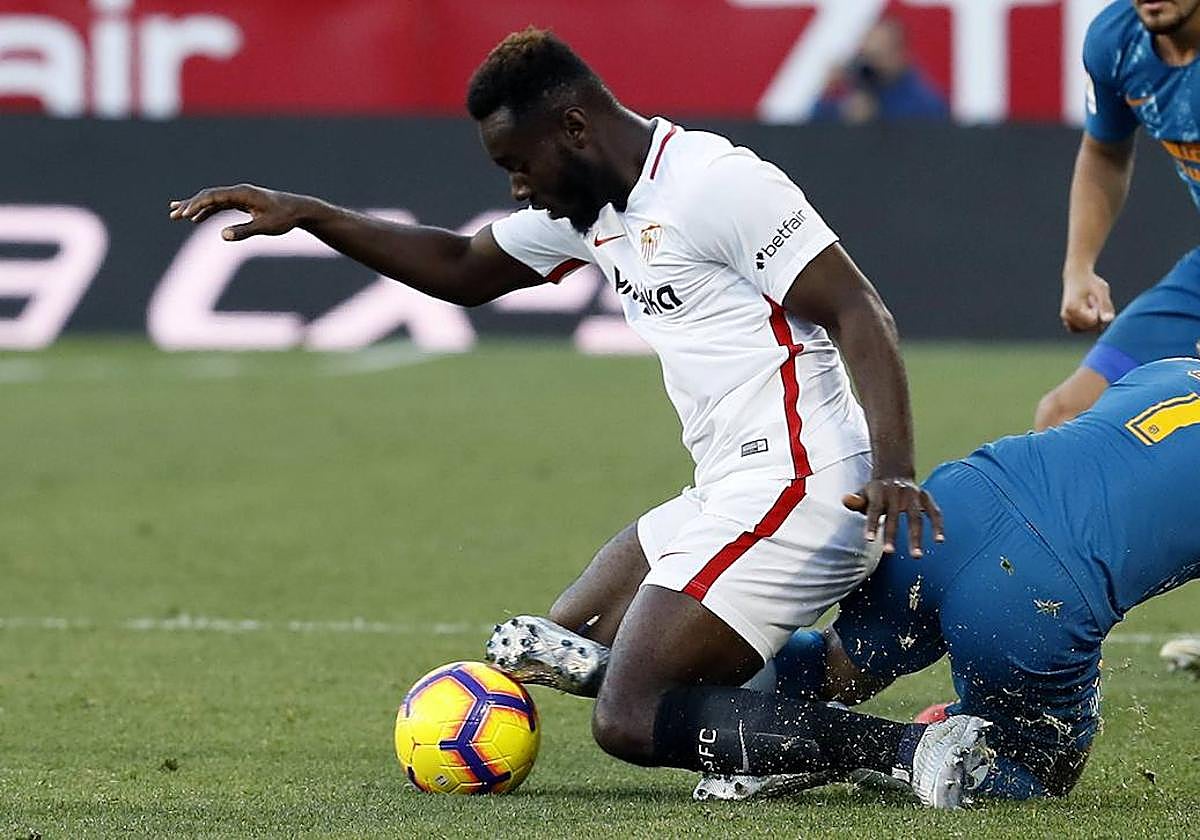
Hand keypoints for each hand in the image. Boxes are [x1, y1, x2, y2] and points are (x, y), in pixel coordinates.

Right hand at [168, 184, 310, 240]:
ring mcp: (239, 197)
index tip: (184, 214)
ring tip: (176, 215)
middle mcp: (239, 192)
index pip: (213, 196)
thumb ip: (244, 231)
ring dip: (195, 208)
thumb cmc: (284, 218)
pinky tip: (195, 220)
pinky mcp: (242, 203)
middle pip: (208, 196)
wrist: (298, 210)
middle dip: (189, 205)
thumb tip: (223, 236)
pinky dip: (207, 211)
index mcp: (242, 193)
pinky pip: (220, 206)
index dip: (197, 205)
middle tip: (173, 215)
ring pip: (212, 201)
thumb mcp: (265, 226)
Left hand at [843, 477, 943, 557]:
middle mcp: (897, 493)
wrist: (895, 471)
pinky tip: (939, 540)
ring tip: (916, 556)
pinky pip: (934, 512)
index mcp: (880, 492)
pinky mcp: (926, 497)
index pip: (874, 509)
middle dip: (891, 534)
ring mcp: (913, 495)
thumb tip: (845, 499)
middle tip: (889, 552)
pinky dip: (938, 525)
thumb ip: (856, 501)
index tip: (868, 539)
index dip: (871, 524)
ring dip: (916, 537)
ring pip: (916, 517)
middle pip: (894, 515)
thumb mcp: (863, 493)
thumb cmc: (876, 491)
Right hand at [1060, 269, 1115, 332]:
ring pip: (1085, 330)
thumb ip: (1105, 306)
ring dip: (1092, 321)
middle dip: (1097, 317)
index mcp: (1072, 308)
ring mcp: (1065, 319)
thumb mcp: (1101, 290)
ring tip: (1090, 306)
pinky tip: (1088, 312)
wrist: (1077, 275)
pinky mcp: (1067, 320)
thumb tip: (1109, 320)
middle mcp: (1066, 315)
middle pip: (1090, 328)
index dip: (1099, 312)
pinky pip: (1080, 329)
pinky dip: (1086, 324)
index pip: (1093, 322)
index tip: (1096, 300)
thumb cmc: (1090, 281)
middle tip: (1093, 301)